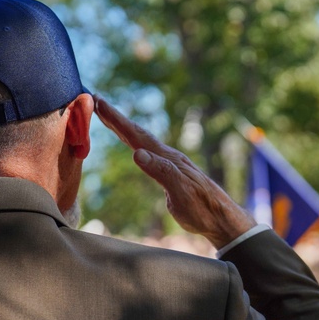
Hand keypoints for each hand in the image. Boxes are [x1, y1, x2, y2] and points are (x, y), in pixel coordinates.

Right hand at [94, 95, 255, 248]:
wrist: (222, 218)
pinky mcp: (171, 173)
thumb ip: (160, 171)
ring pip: (142, 141)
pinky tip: (134, 147)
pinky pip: (148, 152)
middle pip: (137, 133)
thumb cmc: (202, 208)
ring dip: (124, 128)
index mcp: (167, 158)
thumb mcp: (180, 192)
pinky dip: (135, 144)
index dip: (117, 119)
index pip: (137, 135)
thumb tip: (136, 153)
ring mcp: (170, 164)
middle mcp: (167, 156)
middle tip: (97, 100)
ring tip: (109, 117)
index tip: (99, 102)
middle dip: (116, 118)